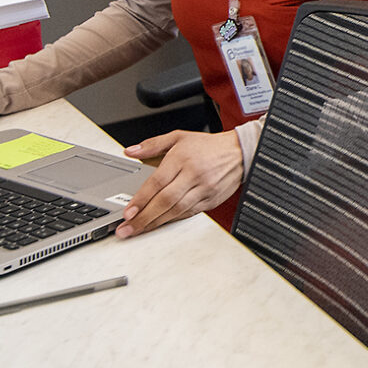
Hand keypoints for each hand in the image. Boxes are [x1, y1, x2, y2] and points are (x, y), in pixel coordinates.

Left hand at [116, 129, 244, 235]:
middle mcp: (193, 174)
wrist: (240, 153)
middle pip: (165, 201)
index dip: (141, 200)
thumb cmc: (208, 146)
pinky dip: (172, 220)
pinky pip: (189, 214)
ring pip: (176, 211)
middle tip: (126, 229)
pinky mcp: (212, 200)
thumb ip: (153, 144)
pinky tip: (159, 224)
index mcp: (182, 158)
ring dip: (155, 223)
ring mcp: (204, 189)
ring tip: (138, 230)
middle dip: (143, 218)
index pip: (157, 182)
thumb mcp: (179, 137)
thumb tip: (131, 151)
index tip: (127, 212)